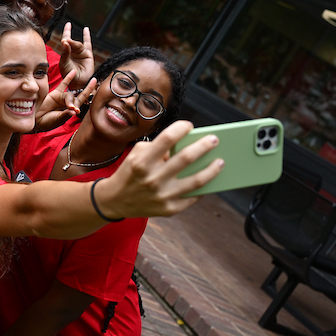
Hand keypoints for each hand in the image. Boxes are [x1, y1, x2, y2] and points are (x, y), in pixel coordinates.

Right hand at [36, 73, 95, 131]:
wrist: (36, 118)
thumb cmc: (47, 122)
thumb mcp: (57, 119)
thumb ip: (65, 115)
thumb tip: (74, 111)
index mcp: (70, 111)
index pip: (80, 104)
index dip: (79, 106)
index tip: (77, 111)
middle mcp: (67, 103)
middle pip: (75, 99)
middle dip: (75, 103)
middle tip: (71, 108)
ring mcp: (61, 97)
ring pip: (69, 95)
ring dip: (69, 100)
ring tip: (68, 106)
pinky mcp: (55, 93)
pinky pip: (63, 84)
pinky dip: (69, 78)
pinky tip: (74, 71)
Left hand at [57, 24, 92, 89]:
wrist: (77, 82)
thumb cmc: (68, 74)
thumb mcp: (64, 62)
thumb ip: (65, 52)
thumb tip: (64, 40)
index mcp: (66, 53)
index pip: (65, 40)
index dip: (67, 32)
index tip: (68, 24)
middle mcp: (73, 51)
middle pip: (71, 42)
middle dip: (68, 40)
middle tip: (65, 40)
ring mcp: (80, 52)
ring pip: (78, 44)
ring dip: (74, 43)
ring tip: (69, 43)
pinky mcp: (88, 54)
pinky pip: (88, 44)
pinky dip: (86, 36)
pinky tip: (85, 29)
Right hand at [93, 121, 223, 218]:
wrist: (115, 200)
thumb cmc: (130, 173)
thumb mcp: (136, 155)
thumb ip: (157, 147)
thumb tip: (185, 145)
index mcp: (142, 161)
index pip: (166, 138)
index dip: (181, 128)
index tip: (190, 125)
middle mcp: (153, 178)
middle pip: (186, 158)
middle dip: (203, 146)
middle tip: (214, 140)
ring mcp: (162, 195)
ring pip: (196, 180)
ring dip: (212, 169)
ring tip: (220, 162)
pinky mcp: (169, 209)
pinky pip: (193, 197)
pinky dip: (203, 188)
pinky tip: (210, 180)